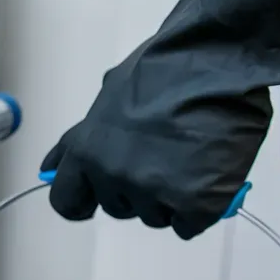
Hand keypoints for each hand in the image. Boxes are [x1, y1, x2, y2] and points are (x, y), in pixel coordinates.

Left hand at [44, 0, 279, 239]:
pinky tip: (210, 176)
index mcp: (86, 150)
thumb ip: (89, 134)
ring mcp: (152, 191)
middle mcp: (112, 175)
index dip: (81, 203)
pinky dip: (201, 207)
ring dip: (172, 196)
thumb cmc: (169, 65)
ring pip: (155, 216)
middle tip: (165, 158)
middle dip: (138, 190)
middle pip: (118, 207)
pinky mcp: (193, 203)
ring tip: (192, 156)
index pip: (65, 200)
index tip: (92, 203)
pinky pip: (188, 224)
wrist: (217, 55)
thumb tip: (62, 162)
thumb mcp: (111, 95)